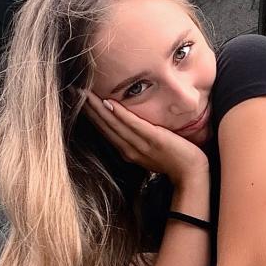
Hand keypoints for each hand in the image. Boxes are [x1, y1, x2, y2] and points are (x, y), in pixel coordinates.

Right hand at [84, 91, 207, 184]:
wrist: (191, 175)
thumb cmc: (174, 160)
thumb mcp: (150, 150)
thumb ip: (139, 139)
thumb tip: (130, 125)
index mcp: (127, 151)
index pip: (104, 130)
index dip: (90, 114)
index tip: (78, 99)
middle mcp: (129, 149)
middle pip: (104, 125)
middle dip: (88, 108)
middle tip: (74, 91)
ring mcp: (140, 145)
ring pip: (114, 123)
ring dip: (97, 107)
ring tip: (84, 93)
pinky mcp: (154, 139)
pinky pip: (134, 125)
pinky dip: (120, 114)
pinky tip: (109, 102)